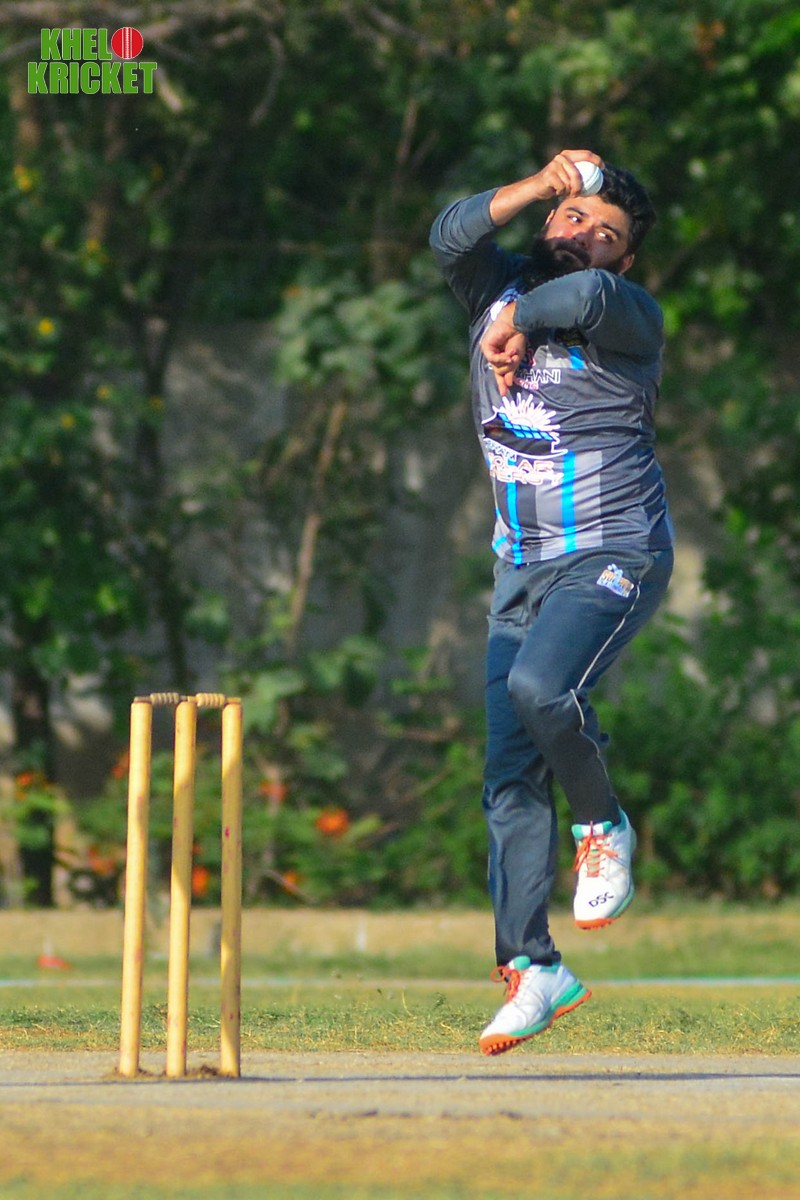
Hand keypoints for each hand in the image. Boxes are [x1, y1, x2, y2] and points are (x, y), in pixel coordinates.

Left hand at [481, 302, 526, 396]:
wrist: (516, 325)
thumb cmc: (517, 338)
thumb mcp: (516, 358)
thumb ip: (510, 370)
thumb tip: (508, 383)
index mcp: (500, 358)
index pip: (499, 373)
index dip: (501, 383)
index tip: (504, 394)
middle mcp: (493, 355)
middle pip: (498, 371)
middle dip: (508, 367)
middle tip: (513, 359)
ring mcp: (488, 351)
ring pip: (496, 366)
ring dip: (507, 362)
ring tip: (513, 354)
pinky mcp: (486, 347)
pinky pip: (493, 359)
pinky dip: (501, 358)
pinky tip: (508, 354)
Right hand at [488, 150, 604, 226]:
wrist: (536, 188)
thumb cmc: (554, 185)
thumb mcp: (568, 177)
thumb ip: (578, 174)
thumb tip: (597, 176)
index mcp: (567, 155)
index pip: (586, 154)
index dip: (596, 160)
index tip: (603, 168)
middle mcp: (561, 157)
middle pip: (578, 174)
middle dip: (579, 186)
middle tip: (578, 194)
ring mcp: (555, 165)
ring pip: (570, 182)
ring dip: (569, 191)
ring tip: (564, 193)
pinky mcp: (549, 175)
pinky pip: (562, 187)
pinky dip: (561, 193)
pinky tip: (556, 192)